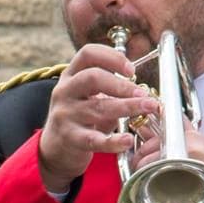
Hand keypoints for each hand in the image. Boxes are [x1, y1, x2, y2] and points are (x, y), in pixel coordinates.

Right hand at [37, 42, 158, 192]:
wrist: (55, 148)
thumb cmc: (79, 118)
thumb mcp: (88, 97)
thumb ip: (109, 90)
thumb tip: (140, 91)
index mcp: (70, 76)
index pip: (88, 54)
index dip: (112, 57)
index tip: (132, 70)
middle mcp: (65, 91)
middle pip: (93, 77)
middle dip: (122, 84)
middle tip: (143, 94)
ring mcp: (65, 114)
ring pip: (98, 108)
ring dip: (127, 107)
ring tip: (148, 108)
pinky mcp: (69, 138)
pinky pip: (94, 139)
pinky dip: (113, 141)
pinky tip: (127, 140)